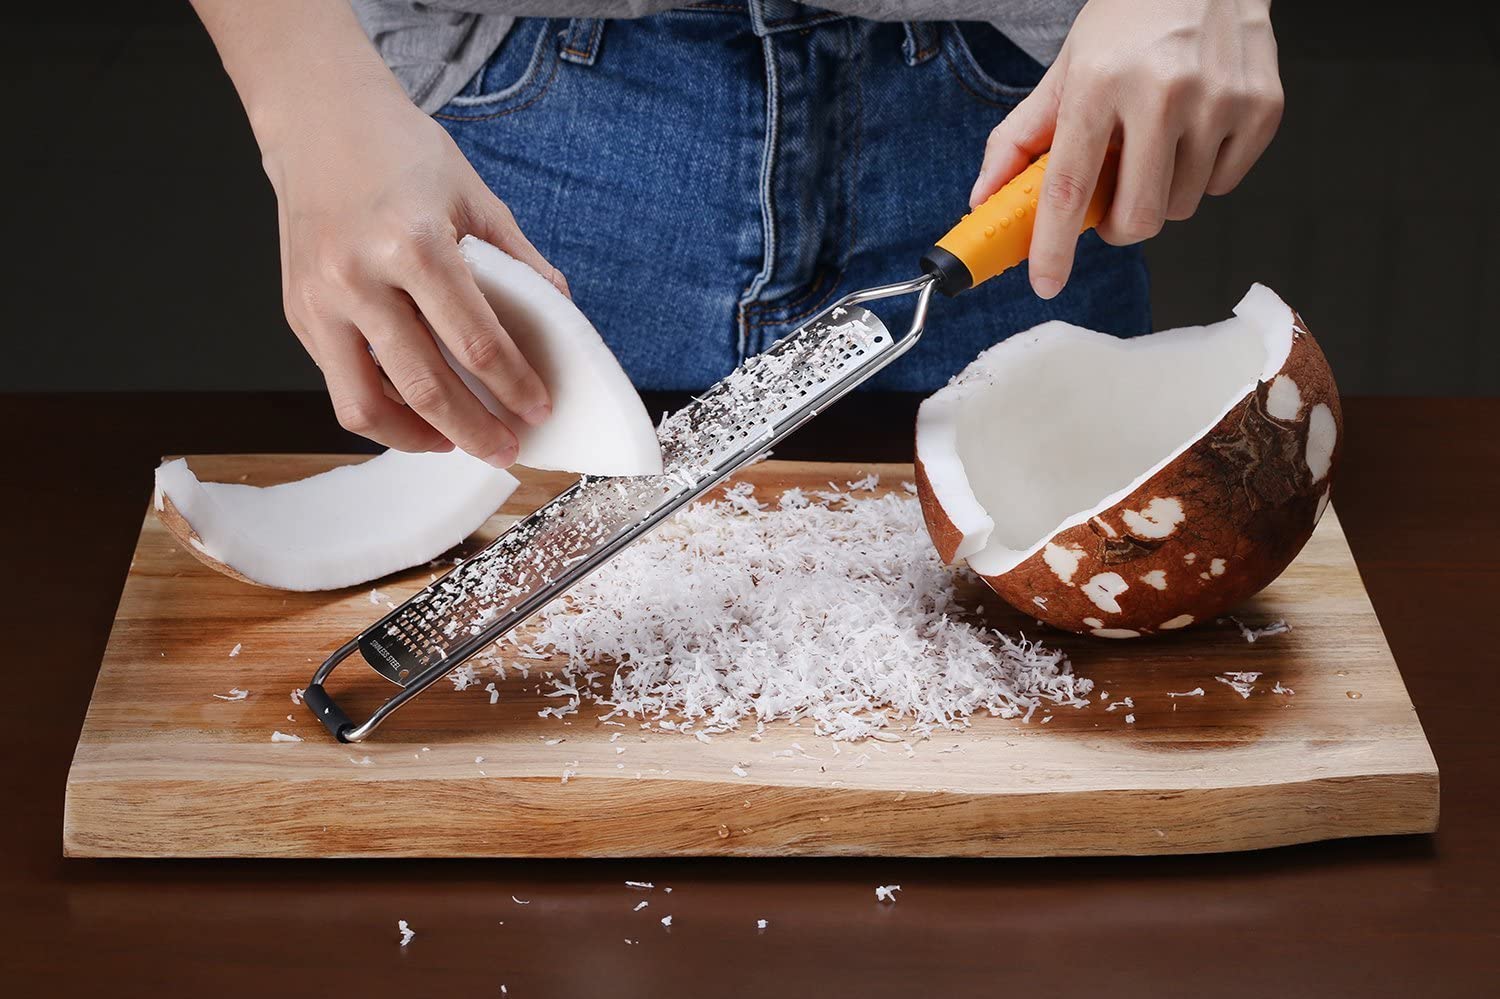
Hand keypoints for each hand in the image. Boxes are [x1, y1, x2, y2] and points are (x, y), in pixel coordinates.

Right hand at [263, 95, 563, 465]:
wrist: (317, 117)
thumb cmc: (397, 150)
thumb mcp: (474, 197)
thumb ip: (518, 263)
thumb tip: (560, 316)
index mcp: (413, 244)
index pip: (475, 342)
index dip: (514, 386)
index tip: (538, 409)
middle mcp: (358, 277)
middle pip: (425, 386)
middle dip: (476, 430)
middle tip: (507, 447)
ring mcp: (320, 301)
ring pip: (368, 406)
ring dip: (421, 439)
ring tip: (456, 443)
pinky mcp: (298, 314)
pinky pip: (340, 385)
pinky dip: (383, 411)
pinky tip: (416, 413)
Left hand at [970, 0, 1283, 298]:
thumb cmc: (1131, 19)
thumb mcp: (1068, 69)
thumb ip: (1021, 137)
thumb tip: (985, 197)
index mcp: (1101, 83)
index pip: (1070, 186)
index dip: (1054, 245)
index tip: (1046, 281)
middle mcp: (1163, 93)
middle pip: (1137, 216)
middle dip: (1117, 226)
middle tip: (1112, 200)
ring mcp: (1219, 101)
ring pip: (1181, 207)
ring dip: (1160, 194)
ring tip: (1156, 146)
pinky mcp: (1261, 108)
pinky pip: (1222, 185)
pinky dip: (1202, 174)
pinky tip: (1193, 132)